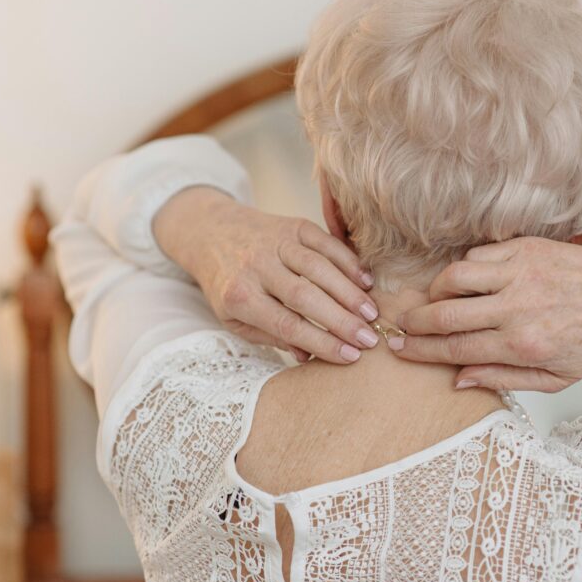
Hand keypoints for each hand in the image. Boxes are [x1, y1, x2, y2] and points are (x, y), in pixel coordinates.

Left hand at [154, 186, 379, 362]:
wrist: (209, 231)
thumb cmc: (227, 283)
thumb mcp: (234, 318)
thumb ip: (270, 336)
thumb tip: (307, 356)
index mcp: (240, 296)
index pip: (287, 325)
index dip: (321, 342)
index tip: (350, 356)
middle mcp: (256, 267)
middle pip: (305, 297)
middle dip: (342, 321)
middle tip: (370, 339)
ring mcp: (276, 242)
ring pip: (318, 268)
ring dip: (349, 292)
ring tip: (372, 313)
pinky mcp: (293, 225)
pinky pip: (325, 242)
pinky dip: (348, 261)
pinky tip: (366, 280)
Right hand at [392, 237, 581, 391]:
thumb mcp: (555, 378)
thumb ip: (503, 379)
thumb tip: (458, 381)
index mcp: (523, 345)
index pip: (455, 350)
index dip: (421, 351)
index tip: (400, 350)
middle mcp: (517, 308)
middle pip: (444, 315)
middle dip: (414, 323)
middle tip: (400, 327)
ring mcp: (520, 273)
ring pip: (453, 278)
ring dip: (434, 292)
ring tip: (431, 303)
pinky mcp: (525, 248)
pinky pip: (476, 257)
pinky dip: (463, 270)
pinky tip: (465, 282)